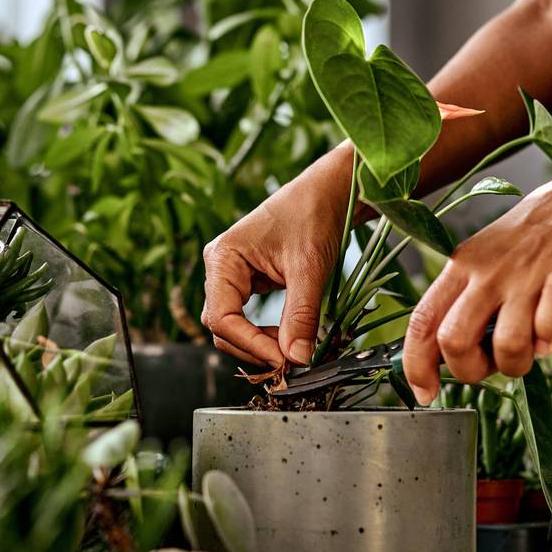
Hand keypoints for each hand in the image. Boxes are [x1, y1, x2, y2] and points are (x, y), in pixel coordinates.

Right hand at [201, 160, 348, 366]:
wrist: (331, 191)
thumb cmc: (314, 214)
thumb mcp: (309, 268)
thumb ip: (300, 316)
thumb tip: (297, 359)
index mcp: (223, 258)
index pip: (222, 318)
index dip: (251, 344)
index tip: (284, 360)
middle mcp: (221, 268)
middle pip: (222, 327)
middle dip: (253, 347)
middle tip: (292, 360)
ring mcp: (233, 276)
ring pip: (234, 326)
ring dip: (260, 343)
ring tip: (294, 349)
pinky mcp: (250, 281)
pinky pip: (248, 317)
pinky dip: (267, 333)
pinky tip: (290, 337)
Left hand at [402, 170, 551, 402]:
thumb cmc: (536, 239)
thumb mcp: (485, 262)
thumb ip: (465, 304)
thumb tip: (445, 355)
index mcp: (460, 268)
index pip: (422, 322)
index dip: (416, 365)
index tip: (425, 392)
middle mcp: (487, 272)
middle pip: (454, 340)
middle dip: (470, 370)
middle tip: (491, 365)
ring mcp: (526, 274)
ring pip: (506, 344)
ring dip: (517, 363)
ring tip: (528, 349)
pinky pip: (549, 326)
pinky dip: (549, 340)